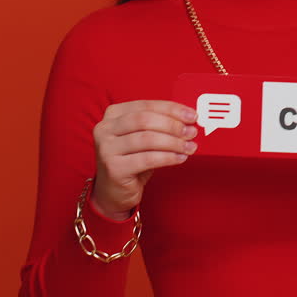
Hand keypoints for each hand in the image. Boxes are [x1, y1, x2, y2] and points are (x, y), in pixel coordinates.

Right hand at [90, 100, 199, 219]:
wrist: (114, 192)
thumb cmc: (132, 161)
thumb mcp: (143, 138)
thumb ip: (160, 125)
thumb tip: (189, 119)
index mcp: (113, 114)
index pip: (146, 105)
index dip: (171, 109)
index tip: (192, 115)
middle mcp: (104, 129)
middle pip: (145, 120)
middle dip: (173, 125)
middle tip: (191, 132)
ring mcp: (106, 149)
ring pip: (147, 139)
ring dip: (173, 142)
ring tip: (189, 147)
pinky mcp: (114, 168)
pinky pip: (147, 159)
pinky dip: (168, 157)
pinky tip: (180, 158)